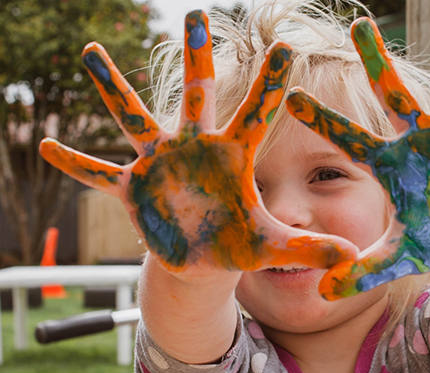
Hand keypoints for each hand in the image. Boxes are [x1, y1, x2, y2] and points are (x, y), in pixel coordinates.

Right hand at [40, 10, 355, 275]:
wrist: (202, 259)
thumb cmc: (238, 244)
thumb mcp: (272, 246)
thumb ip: (308, 248)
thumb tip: (351, 258)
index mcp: (233, 157)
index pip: (257, 114)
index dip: (270, 84)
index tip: (285, 46)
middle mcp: (195, 149)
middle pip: (196, 95)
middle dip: (196, 57)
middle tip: (195, 13)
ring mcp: (160, 164)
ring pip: (135, 118)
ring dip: (113, 89)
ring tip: (92, 52)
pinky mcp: (133, 188)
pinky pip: (99, 174)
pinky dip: (76, 163)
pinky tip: (45, 146)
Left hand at [286, 0, 429, 298]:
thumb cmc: (429, 241)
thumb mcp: (394, 258)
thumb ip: (359, 273)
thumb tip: (320, 295)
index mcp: (389, 164)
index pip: (349, 139)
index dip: (322, 120)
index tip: (290, 95)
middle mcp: (418, 141)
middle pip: (392, 96)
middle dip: (377, 62)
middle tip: (360, 23)